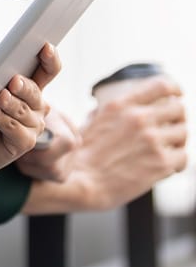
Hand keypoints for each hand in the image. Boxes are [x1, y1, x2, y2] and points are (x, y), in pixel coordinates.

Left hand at [0, 43, 61, 178]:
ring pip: (23, 111)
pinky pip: (17, 130)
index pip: (48, 71)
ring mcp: (33, 127)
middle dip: (24, 86)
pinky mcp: (24, 144)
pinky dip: (4, 120)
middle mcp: (37, 107)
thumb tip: (1, 67)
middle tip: (14, 81)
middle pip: (35, 92)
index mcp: (31, 88)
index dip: (50, 59)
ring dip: (10, 103)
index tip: (46, 46)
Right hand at [25, 75, 188, 212]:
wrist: (83, 181)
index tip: (177, 95)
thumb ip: (113, 111)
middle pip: (178, 109)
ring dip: (177, 141)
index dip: (175, 89)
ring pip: (183, 132)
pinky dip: (177, 162)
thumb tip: (124, 108)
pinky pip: (183, 156)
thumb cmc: (85, 155)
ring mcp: (152, 140)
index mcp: (122, 105)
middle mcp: (139, 118)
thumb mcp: (94, 120)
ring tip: (166, 150)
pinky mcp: (161, 163)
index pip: (161, 85)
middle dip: (176, 119)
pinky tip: (166, 166)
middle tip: (171, 129)